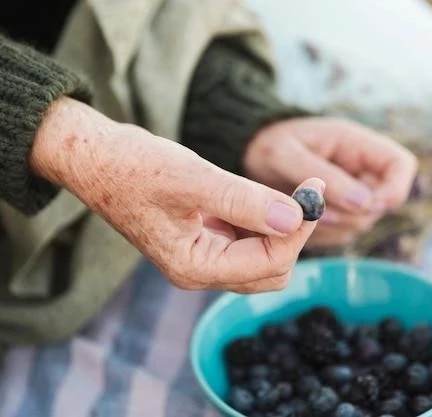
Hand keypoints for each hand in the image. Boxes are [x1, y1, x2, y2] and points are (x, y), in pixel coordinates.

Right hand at [29, 98, 323, 292]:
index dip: (298, 230)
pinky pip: (249, 241)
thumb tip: (295, 217)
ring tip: (288, 192)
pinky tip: (262, 195)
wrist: (96, 159)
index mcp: (194, 267)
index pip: (269, 263)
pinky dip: (264, 221)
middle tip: (306, 194)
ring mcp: (202, 258)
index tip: (313, 192)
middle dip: (294, 234)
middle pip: (271, 270)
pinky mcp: (204, 241)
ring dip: (281, 228)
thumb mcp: (192, 178)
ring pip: (264, 258)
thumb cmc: (133, 167)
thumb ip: (244, 200)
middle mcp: (200, 271)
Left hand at [244, 117, 416, 246]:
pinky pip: (341, 234)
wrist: (249, 156)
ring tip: (300, 211)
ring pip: (362, 223)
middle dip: (352, 214)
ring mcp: (351, 194)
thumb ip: (324, 177)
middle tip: (316, 212)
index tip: (368, 205)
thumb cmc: (268, 145)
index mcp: (357, 144)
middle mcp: (360, 170)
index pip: (401, 165)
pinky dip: (321, 234)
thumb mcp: (286, 154)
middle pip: (383, 203)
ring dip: (333, 226)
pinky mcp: (337, 215)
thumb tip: (365, 203)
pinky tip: (297, 221)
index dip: (395, 188)